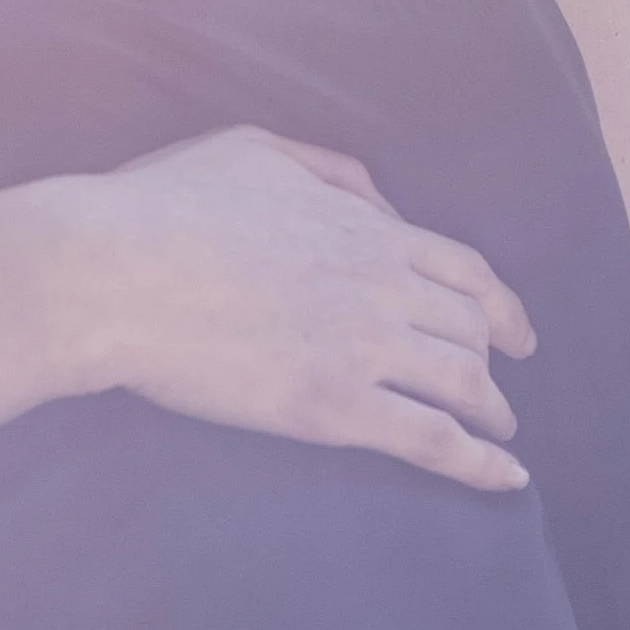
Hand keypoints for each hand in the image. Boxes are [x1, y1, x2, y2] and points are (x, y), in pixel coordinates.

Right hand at [69, 125, 536, 495]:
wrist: (109, 270)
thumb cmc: (163, 206)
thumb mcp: (254, 151)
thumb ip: (328, 171)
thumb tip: (380, 202)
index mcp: (363, 228)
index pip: (465, 269)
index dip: (503, 306)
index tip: (520, 334)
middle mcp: (380, 285)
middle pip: (470, 329)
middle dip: (492, 362)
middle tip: (494, 392)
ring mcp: (361, 347)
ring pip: (463, 383)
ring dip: (493, 414)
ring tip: (501, 437)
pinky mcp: (333, 407)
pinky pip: (432, 440)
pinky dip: (481, 462)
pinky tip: (506, 478)